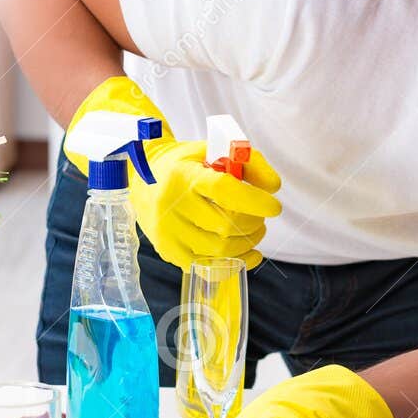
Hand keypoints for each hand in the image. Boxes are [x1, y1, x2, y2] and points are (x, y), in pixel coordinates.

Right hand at [64, 77, 280, 267]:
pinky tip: (248, 253)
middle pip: (226, 225)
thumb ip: (249, 161)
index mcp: (183, 176)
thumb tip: (273, 187)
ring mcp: (169, 232)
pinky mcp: (169, 251)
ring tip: (255, 231)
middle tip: (262, 218)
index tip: (274, 206)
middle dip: (254, 224)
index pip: (224, 191)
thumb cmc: (186, 164)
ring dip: (247, 243)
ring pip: (220, 250)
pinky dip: (235, 263)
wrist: (142, 178)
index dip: (255, 201)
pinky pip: (208, 267)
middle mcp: (172, 206)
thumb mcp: (214, 150)